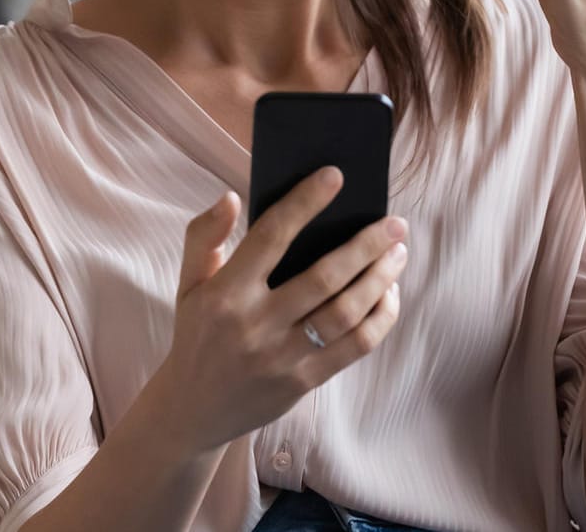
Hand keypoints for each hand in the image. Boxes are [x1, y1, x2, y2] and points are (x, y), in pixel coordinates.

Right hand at [146, 168, 408, 455]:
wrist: (193, 410)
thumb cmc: (197, 333)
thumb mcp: (187, 283)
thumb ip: (203, 235)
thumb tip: (232, 197)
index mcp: (226, 292)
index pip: (271, 236)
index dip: (304, 202)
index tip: (335, 176)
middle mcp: (255, 324)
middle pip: (324, 277)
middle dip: (366, 245)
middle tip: (396, 223)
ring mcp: (282, 357)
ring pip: (346, 312)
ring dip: (380, 279)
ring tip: (398, 254)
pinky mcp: (303, 382)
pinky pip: (355, 347)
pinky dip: (380, 317)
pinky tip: (388, 294)